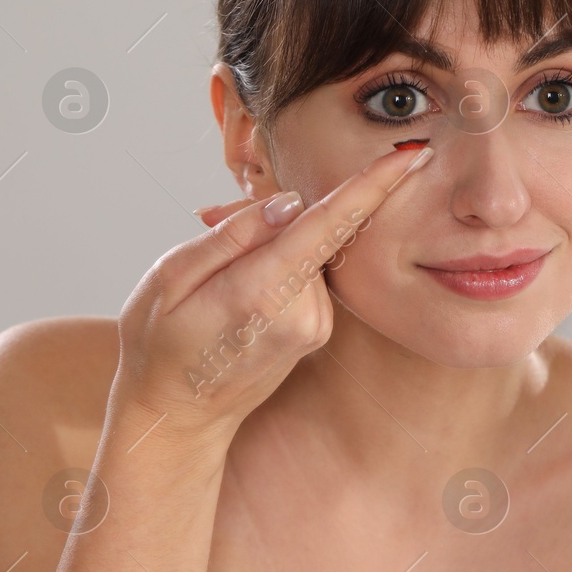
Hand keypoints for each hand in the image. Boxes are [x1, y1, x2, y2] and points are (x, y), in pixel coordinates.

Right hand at [105, 144, 434, 461]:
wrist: (177, 415)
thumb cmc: (159, 344)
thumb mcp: (171, 277)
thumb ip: (235, 234)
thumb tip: (290, 203)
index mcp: (265, 292)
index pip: (330, 225)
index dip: (372, 186)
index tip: (412, 156)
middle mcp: (305, 313)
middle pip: (313, 231)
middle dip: (275, 218)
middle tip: (212, 234)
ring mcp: (317, 327)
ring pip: (309, 253)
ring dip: (274, 248)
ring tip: (218, 283)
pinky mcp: (319, 331)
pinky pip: (307, 276)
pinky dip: (279, 269)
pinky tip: (240, 296)